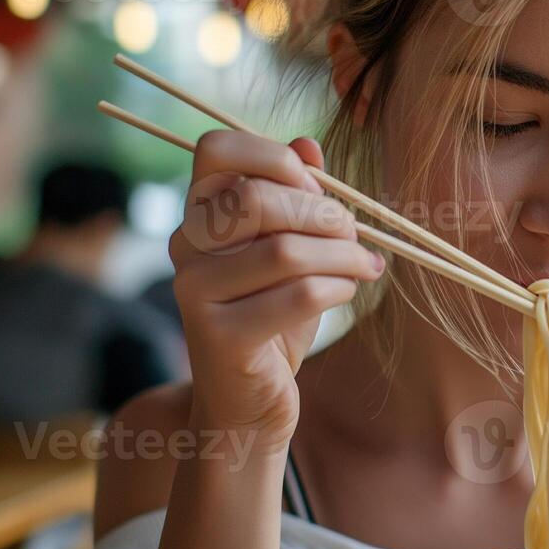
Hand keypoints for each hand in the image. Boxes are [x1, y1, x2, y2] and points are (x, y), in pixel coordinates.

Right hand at [169, 131, 383, 450]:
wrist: (248, 403)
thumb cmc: (271, 316)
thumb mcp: (286, 249)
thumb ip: (294, 195)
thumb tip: (308, 144)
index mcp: (196, 213)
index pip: (215, 148)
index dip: (275, 159)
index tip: (314, 188)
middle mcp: (183, 246)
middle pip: (257, 198)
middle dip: (323, 213)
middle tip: (353, 235)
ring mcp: (193, 293)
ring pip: (285, 250)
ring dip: (343, 254)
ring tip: (365, 266)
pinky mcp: (219, 338)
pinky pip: (298, 296)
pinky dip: (338, 288)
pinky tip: (347, 291)